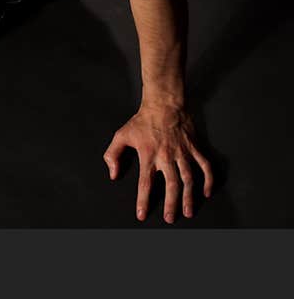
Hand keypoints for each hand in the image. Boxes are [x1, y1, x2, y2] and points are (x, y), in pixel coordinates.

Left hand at [103, 102, 212, 222]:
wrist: (163, 104)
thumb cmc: (141, 121)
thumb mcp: (121, 135)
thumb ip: (113, 155)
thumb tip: (113, 175)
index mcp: (148, 155)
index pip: (145, 183)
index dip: (143, 200)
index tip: (142, 214)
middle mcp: (166, 156)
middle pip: (170, 185)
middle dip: (170, 204)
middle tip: (170, 218)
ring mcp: (183, 152)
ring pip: (189, 179)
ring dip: (189, 197)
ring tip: (188, 212)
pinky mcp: (194, 147)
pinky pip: (205, 166)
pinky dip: (208, 180)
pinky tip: (207, 192)